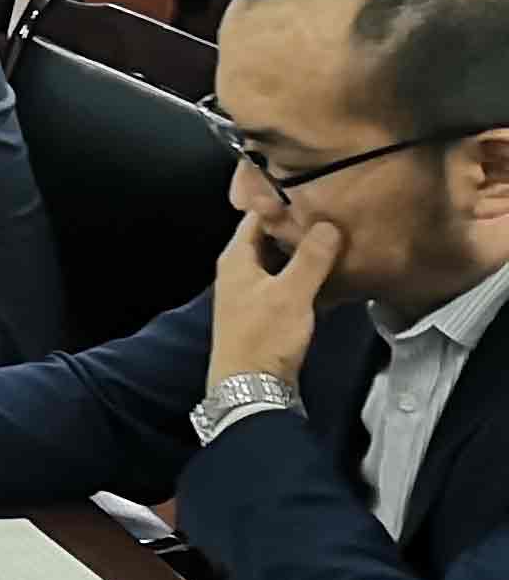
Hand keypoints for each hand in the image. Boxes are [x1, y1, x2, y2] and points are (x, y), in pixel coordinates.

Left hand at [208, 209, 342, 386]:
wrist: (251, 387)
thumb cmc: (264, 336)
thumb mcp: (291, 293)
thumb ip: (310, 259)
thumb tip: (328, 223)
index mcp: (237, 257)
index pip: (257, 217)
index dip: (282, 203)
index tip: (314, 192)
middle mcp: (241, 270)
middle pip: (271, 239)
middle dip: (299, 229)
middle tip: (335, 215)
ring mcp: (254, 292)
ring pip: (283, 263)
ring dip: (306, 255)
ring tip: (341, 241)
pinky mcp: (269, 313)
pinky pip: (289, 285)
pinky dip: (308, 279)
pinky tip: (334, 277)